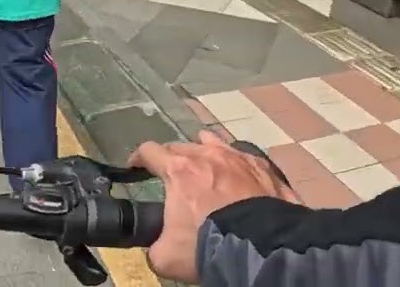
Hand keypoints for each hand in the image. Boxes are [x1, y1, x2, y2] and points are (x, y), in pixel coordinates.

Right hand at [128, 131, 300, 282]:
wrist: (262, 250)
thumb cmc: (208, 246)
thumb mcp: (167, 256)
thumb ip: (156, 245)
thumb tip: (159, 247)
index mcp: (179, 170)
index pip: (149, 152)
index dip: (138, 157)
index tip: (134, 166)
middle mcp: (207, 157)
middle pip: (181, 145)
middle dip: (172, 156)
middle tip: (170, 172)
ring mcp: (239, 159)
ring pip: (215, 142)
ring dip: (204, 150)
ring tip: (204, 161)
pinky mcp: (265, 170)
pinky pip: (245, 158)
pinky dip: (237, 165)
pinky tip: (240, 175)